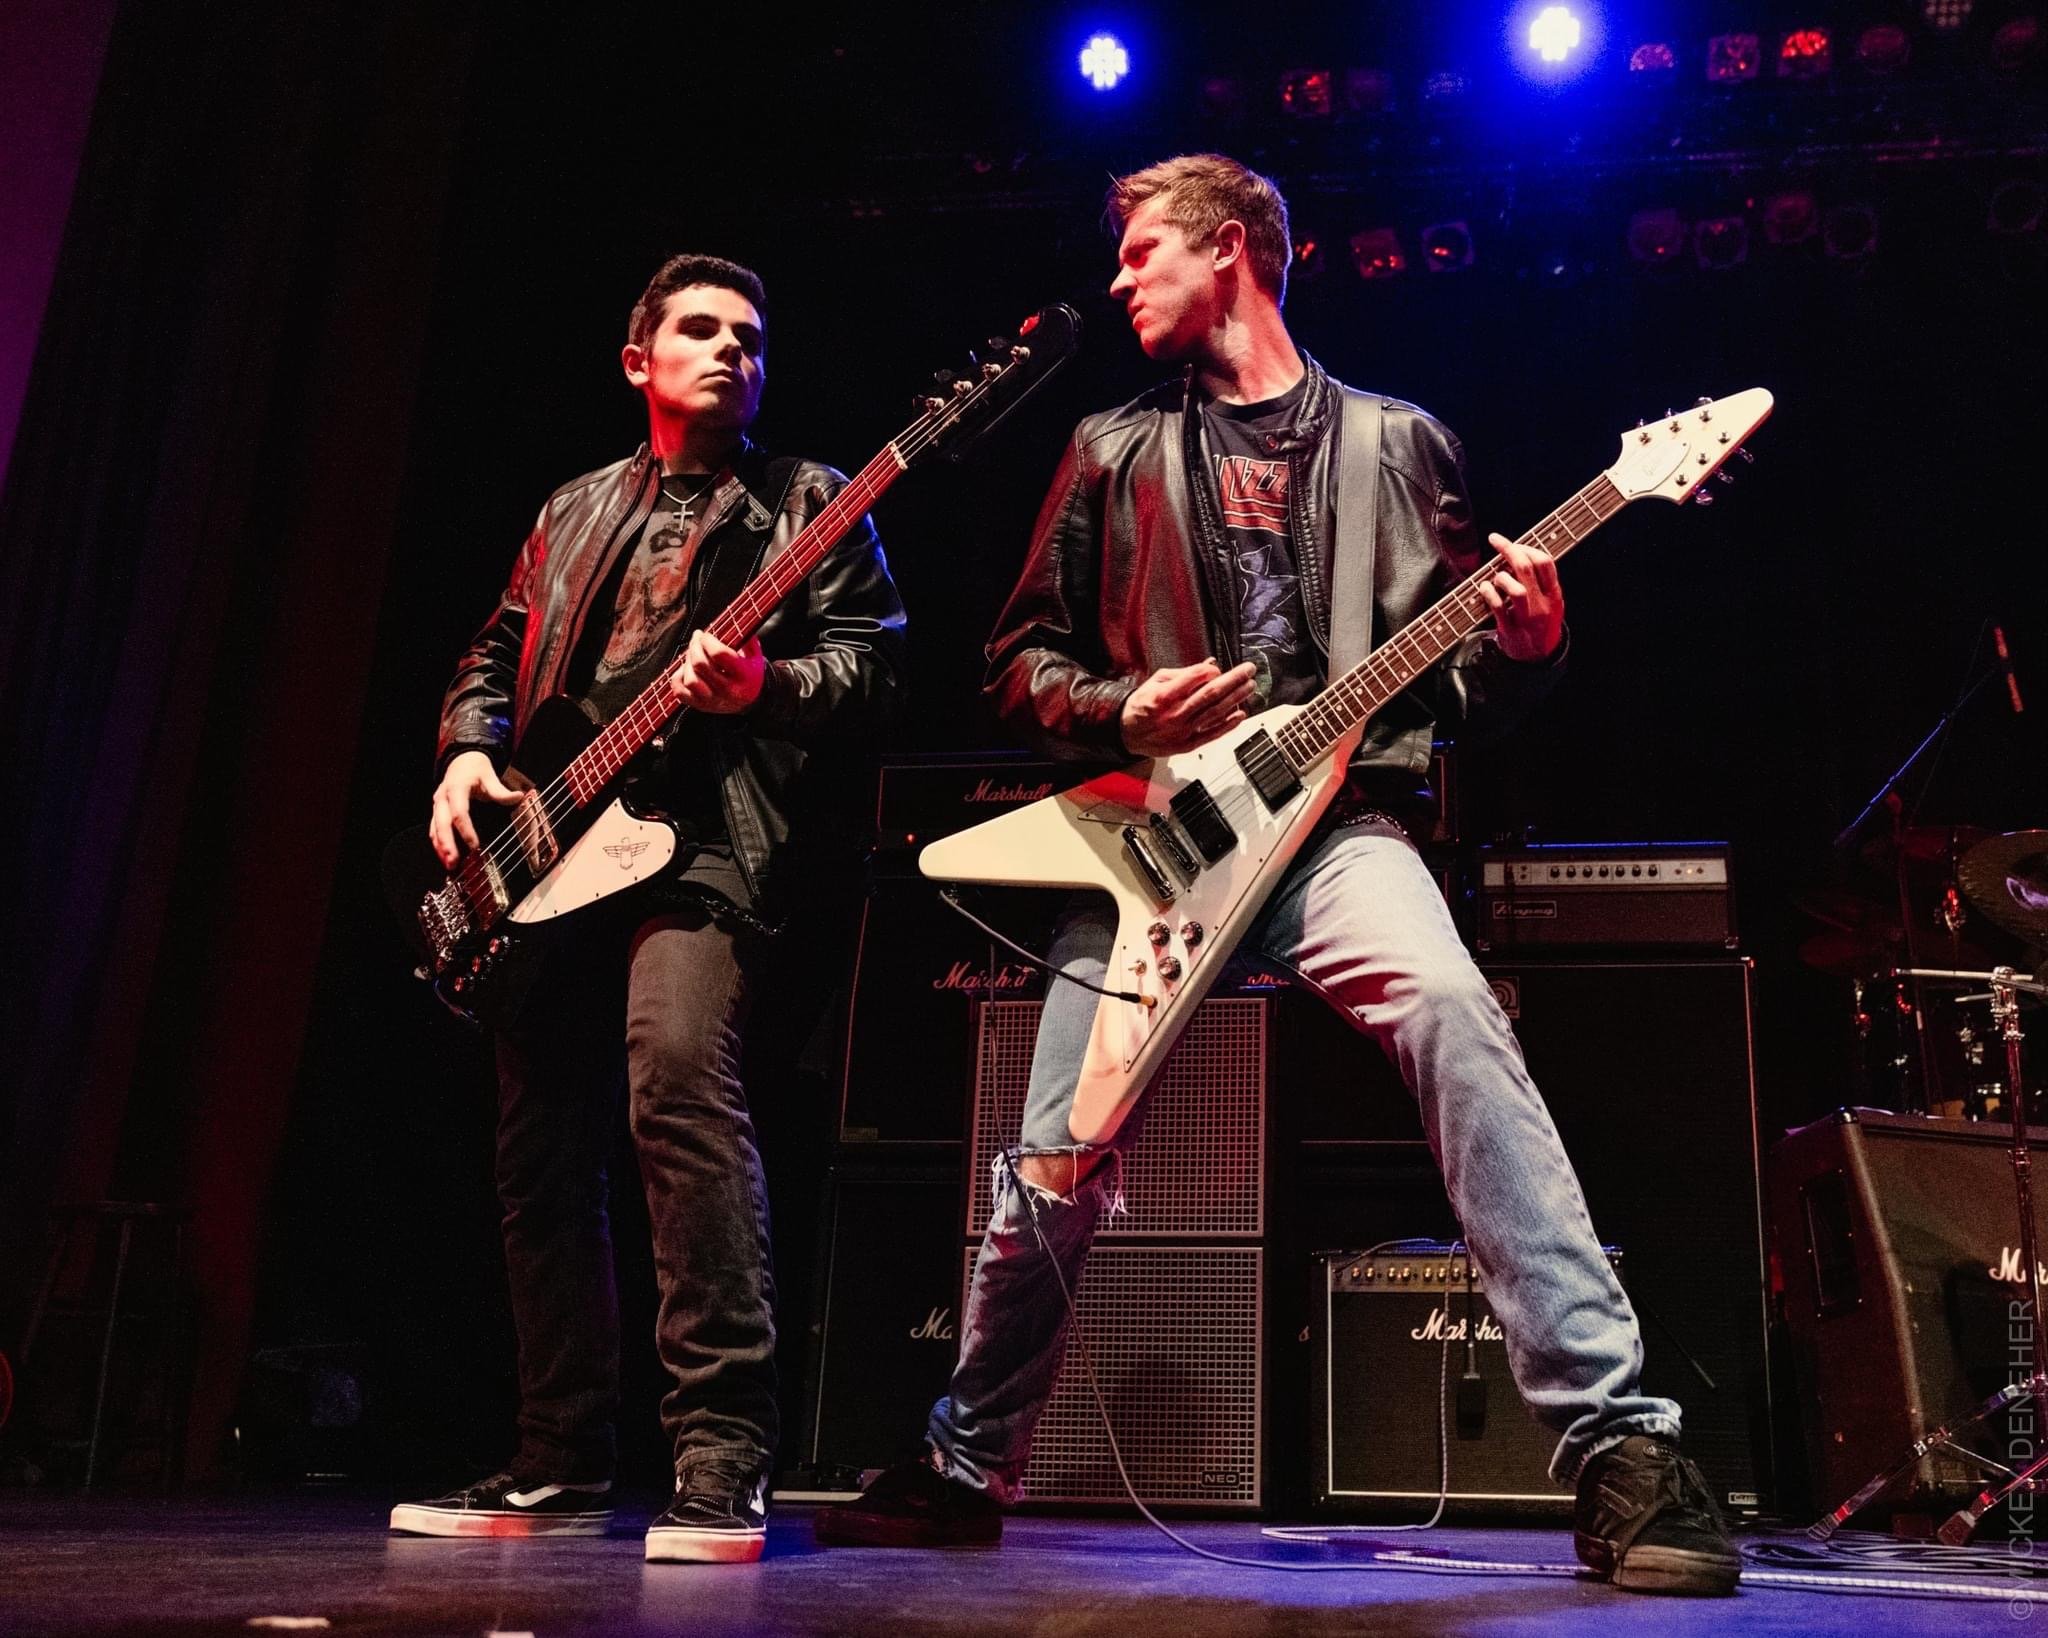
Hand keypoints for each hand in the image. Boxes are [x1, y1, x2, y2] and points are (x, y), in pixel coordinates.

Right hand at [429, 750, 520, 867]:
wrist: (462, 759)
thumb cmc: (476, 768)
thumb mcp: (490, 776)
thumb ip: (501, 791)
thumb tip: (518, 797)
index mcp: (456, 788)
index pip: (459, 812)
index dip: (466, 830)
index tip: (474, 845)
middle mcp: (443, 797)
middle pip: (442, 824)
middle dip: (447, 844)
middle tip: (454, 861)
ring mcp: (437, 805)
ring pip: (434, 828)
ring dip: (440, 847)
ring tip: (449, 864)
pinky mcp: (436, 810)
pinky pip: (434, 829)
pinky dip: (438, 843)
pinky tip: (444, 856)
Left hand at [670, 630, 765, 712]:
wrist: (752, 700)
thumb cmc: (751, 673)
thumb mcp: (754, 654)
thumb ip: (745, 637)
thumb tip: (731, 621)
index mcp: (743, 675)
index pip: (718, 654)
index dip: (707, 640)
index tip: (705, 635)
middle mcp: (728, 690)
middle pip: (700, 664)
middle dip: (695, 646)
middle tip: (696, 639)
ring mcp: (713, 700)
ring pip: (690, 679)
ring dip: (687, 663)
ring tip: (693, 655)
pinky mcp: (701, 706)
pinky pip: (680, 691)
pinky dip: (678, 677)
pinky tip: (686, 669)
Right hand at [1120, 658, 1257, 757]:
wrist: (1127, 733)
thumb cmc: (1142, 704)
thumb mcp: (1156, 682)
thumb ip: (1184, 673)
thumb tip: (1209, 665)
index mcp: (1164, 696)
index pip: (1195, 678)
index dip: (1210, 671)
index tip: (1218, 668)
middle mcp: (1174, 714)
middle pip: (1211, 694)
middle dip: (1233, 680)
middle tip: (1248, 670)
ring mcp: (1182, 731)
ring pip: (1215, 713)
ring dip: (1236, 698)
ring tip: (1249, 687)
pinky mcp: (1187, 745)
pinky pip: (1212, 734)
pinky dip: (1228, 724)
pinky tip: (1241, 714)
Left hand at [1478, 533, 1564, 661]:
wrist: (1538, 658)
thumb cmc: (1541, 623)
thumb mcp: (1550, 602)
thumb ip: (1540, 581)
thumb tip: (1518, 554)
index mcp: (1554, 595)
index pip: (1545, 562)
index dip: (1526, 547)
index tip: (1512, 542)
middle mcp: (1543, 605)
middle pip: (1527, 569)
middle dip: (1509, 549)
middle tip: (1495, 540)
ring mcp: (1527, 619)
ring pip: (1516, 590)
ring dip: (1501, 576)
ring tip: (1495, 576)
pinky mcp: (1511, 630)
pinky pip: (1498, 608)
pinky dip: (1488, 594)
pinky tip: (1484, 587)